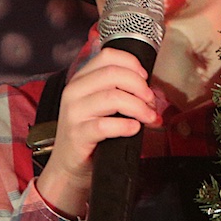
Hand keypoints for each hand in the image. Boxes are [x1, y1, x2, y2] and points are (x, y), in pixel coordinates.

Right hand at [33, 46, 159, 218]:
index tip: (145, 77)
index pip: (108, 56)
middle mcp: (74, 92)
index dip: (132, 63)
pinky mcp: (78, 134)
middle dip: (139, 85)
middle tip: (150, 100)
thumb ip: (119, 90)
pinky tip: (134, 128)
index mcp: (81, 79)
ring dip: (138, 106)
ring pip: (112, 98)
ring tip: (148, 116)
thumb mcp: (100, 105)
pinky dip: (125, 126)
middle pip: (113, 73)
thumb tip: (150, 88)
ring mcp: (74, 113)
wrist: (69, 165)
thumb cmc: (89, 132)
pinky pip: (105, 125)